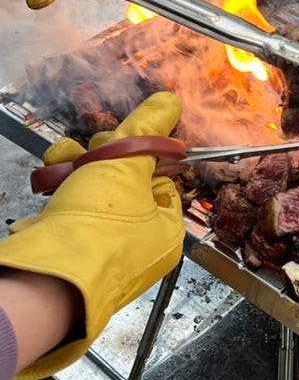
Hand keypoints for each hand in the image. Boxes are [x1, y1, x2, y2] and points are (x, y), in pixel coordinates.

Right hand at [0, 92, 183, 379]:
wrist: (46, 278)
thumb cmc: (99, 227)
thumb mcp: (127, 165)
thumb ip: (148, 129)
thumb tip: (171, 100)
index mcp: (165, 230)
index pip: (163, 178)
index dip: (143, 153)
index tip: (126, 138)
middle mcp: (137, 243)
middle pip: (125, 181)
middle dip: (102, 156)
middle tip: (92, 151)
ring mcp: (100, 247)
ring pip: (94, 189)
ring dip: (76, 165)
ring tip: (64, 159)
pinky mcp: (69, 246)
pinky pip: (71, 205)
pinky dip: (60, 185)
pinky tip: (51, 174)